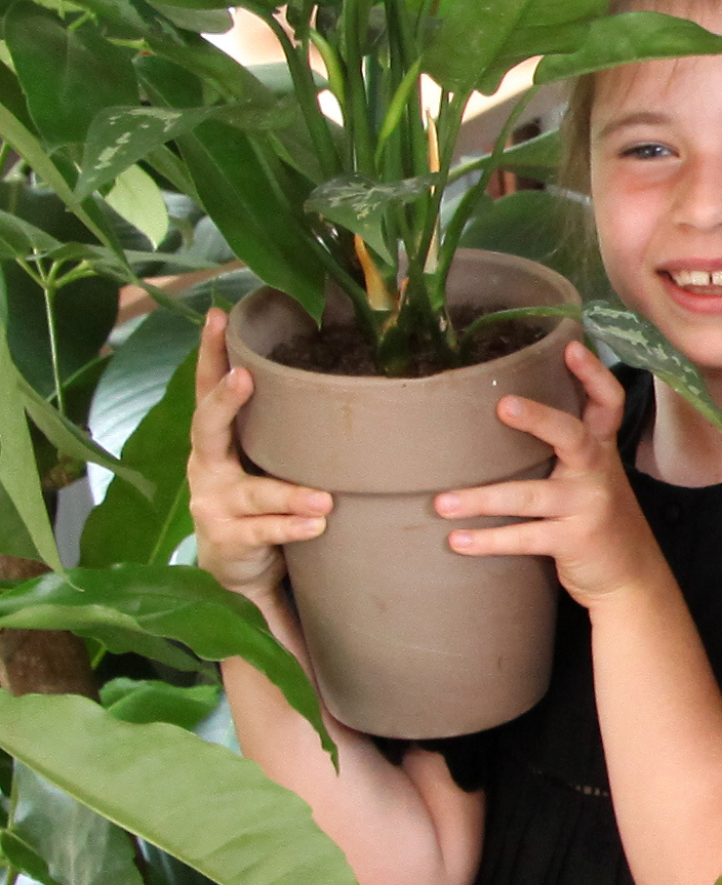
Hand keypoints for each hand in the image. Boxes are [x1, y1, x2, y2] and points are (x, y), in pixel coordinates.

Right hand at [188, 309, 326, 601]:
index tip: (220, 318)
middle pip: (208, 426)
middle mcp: (208, 466)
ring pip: (254, 492)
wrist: (239, 566)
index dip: (211, 352)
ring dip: (289, 494)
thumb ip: (291, 427)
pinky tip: (316, 525)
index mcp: (217, 440)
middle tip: (245, 376)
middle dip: (224, 400)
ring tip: (324, 500)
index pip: (209, 387)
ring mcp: (214, 503)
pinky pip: (263, 530)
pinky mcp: (228, 539)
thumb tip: (350, 375)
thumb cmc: (264, 498)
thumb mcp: (269, 458)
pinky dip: (291, 526)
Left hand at [431, 343, 665, 607]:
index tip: (570, 346)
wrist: (631, 576)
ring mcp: (588, 506)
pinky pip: (526, 538)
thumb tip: (502, 414)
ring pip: (531, 496)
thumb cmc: (596, 519)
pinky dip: (489, 541)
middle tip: (503, 405)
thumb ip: (565, 452)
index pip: (607, 404)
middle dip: (539, 419)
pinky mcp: (576, 541)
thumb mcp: (593, 479)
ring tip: (441, 503)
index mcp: (601, 451)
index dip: (593, 374)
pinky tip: (457, 541)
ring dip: (482, 499)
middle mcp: (598, 472)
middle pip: (571, 435)